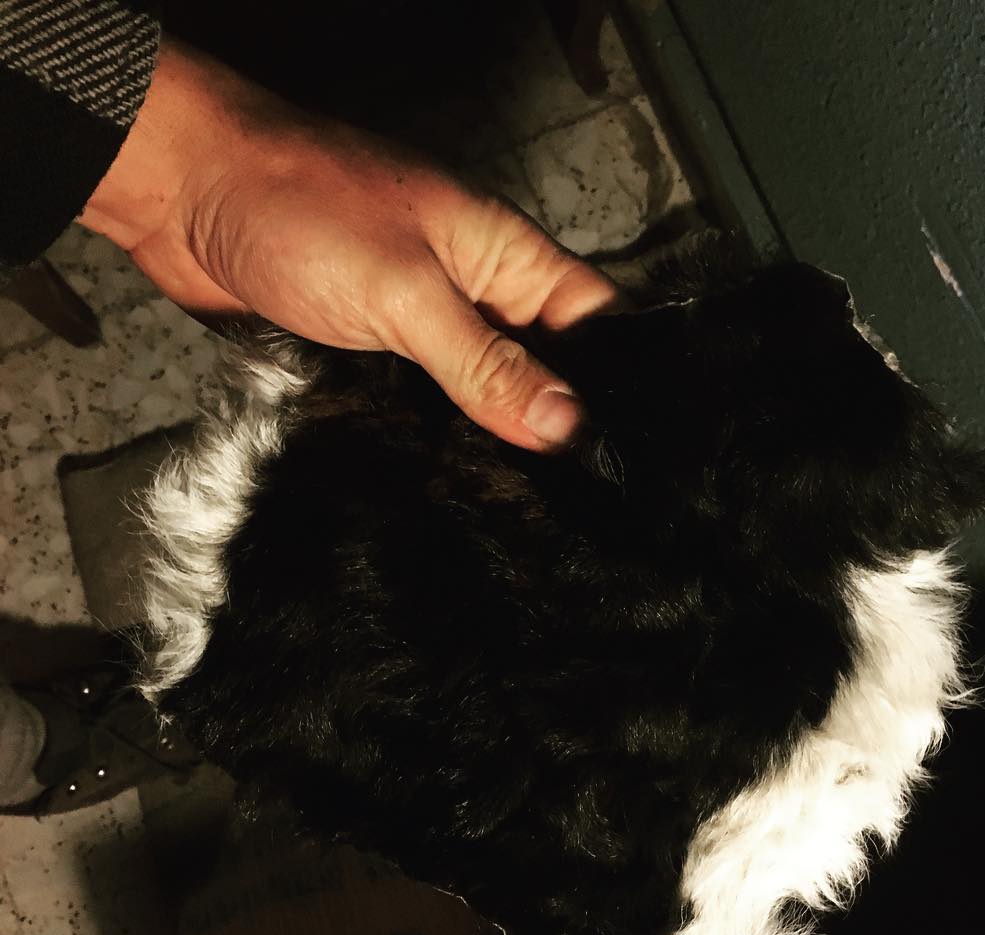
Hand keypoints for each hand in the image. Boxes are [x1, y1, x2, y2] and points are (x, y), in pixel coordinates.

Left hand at [80, 38, 620, 449]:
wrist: (184, 198)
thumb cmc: (301, 211)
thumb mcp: (407, 291)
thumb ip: (485, 363)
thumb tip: (565, 425)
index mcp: (506, 257)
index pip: (595, 320)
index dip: (617, 380)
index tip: (624, 453)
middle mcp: (475, 293)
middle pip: (540, 367)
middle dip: (552, 424)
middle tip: (570, 503)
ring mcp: (424, 327)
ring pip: (481, 393)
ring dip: (491, 440)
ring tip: (518, 510)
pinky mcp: (377, 359)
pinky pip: (425, 406)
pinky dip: (435, 438)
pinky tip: (448, 485)